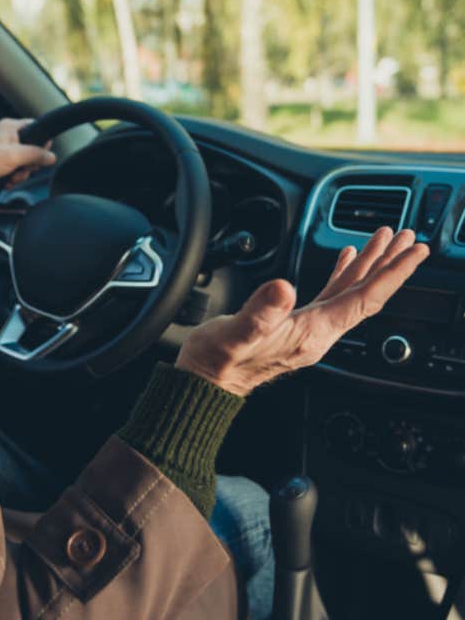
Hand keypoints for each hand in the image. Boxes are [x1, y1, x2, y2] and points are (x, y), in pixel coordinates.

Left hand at [0, 118, 55, 190]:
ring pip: (23, 162)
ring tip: (12, 177)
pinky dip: (13, 177)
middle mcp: (7, 136)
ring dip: (21, 173)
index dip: (42, 144)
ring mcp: (3, 150)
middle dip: (29, 164)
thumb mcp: (14, 156)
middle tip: (22, 168)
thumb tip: (51, 157)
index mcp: (11, 127)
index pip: (36, 129)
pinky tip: (7, 181)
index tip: (40, 156)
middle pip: (32, 149)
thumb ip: (35, 155)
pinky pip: (14, 169)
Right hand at [176, 227, 429, 395]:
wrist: (204, 382)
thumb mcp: (236, 333)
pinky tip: (347, 259)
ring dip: (371, 266)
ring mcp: (309, 329)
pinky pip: (331, 295)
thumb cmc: (218, 362)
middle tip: (410, 237)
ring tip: (386, 241)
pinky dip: (343, 274)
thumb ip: (260, 312)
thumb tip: (283, 287)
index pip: (365, 299)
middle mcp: (319, 332)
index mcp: (313, 332)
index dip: (392, 274)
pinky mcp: (296, 325)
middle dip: (390, 264)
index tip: (415, 251)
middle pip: (366, 294)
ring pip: (351, 292)